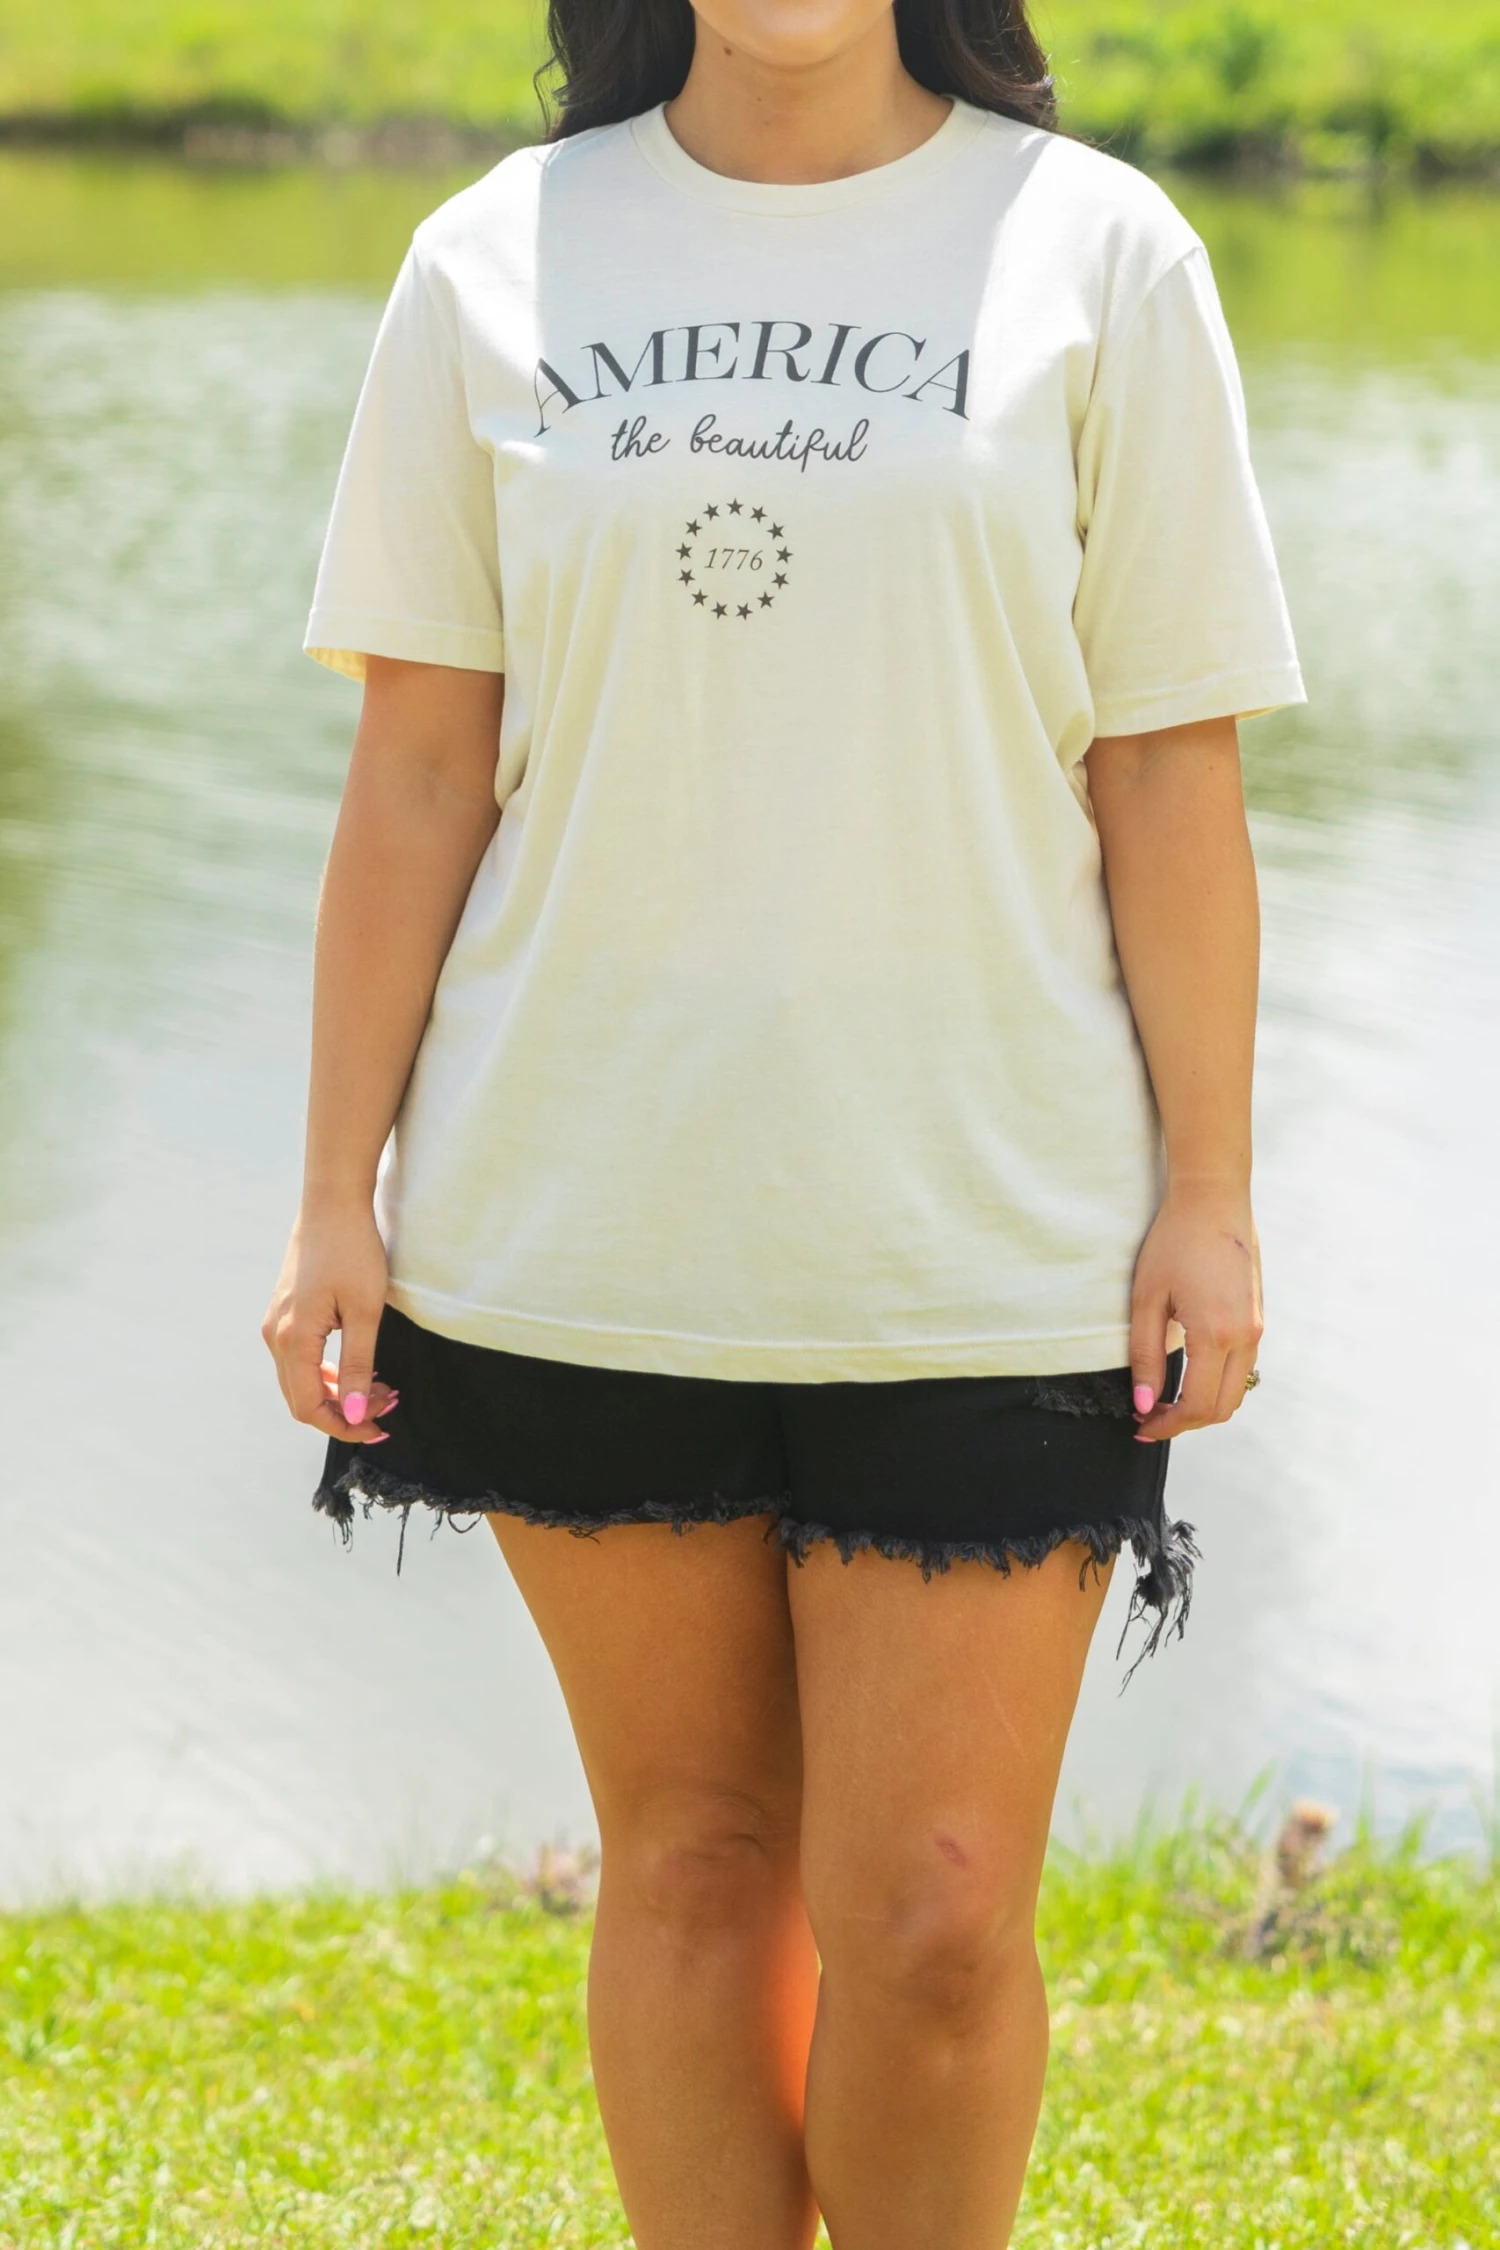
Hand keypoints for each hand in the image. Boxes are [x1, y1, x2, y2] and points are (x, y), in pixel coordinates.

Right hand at [262, 1202, 397, 1444]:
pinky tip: (356, 1369)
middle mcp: (275, 1335)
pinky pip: (299, 1359)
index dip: (343, 1426)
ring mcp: (275, 1323)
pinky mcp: (284, 1313)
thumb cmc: (352, 1249)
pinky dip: (326, 1372)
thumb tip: (350, 1412)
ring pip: (300, 1380)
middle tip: (387, 1405)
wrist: (332, 1202)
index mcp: (292, 1339)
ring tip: (380, 1387)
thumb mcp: (364, 1311)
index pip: (308, 1407)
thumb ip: (356, 1365)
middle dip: (344, 1411)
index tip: (379, 1427)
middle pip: (302, 1398)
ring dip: (337, 1392)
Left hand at [1130, 1181, 1262, 1442]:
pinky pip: (1241, 1367)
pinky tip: (1187, 1374)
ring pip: (1236, 1391)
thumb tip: (1143, 1405)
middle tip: (1149, 1419)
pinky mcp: (1257, 1318)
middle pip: (1223, 1408)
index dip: (1168, 1426)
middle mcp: (1246, 1337)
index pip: (1198, 1406)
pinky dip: (1217, 1383)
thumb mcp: (1147, 1299)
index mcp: (1217, 1334)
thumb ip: (1145, 1355)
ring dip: (1203, 1404)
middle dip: (1186, 1423)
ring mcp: (1257, 1328)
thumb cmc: (1174, 1242)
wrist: (1214, 1199)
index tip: (1141, 1427)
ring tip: (1164, 1400)